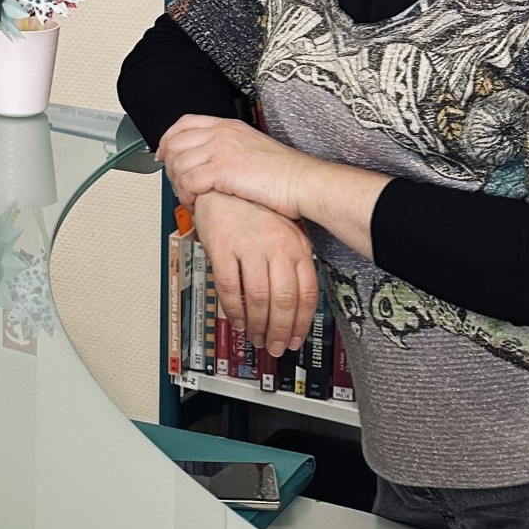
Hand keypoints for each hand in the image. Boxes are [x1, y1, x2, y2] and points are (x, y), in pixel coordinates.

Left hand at [158, 115, 311, 218]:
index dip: (168, 139)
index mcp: (228, 126)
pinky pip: (188, 182)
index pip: (184, 123)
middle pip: (174, 143)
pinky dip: (187, 196)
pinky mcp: (222, 170)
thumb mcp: (253, 148)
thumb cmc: (286, 173)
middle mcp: (221, 134)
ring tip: (189, 197)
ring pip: (178, 164)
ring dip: (178, 185)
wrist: (304, 183)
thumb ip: (230, 148)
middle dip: (170, 166)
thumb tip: (212, 160)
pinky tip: (196, 203)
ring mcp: (220, 150)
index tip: (163, 154)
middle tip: (177, 184)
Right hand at [192, 190, 318, 358]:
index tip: (295, 338)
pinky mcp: (222, 247)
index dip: (301, 322)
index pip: (306, 293)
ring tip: (255, 337)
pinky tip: (236, 320)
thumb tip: (296, 298)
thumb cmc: (254, 206)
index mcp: (297, 245)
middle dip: (280, 330)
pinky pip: (230, 288)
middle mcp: (276, 247)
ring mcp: (249, 247)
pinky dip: (233, 309)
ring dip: (257, 325)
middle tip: (275, 346)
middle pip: (284, 300)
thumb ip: (292, 261)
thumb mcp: (285, 231)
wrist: (224, 182)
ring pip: (258, 298)